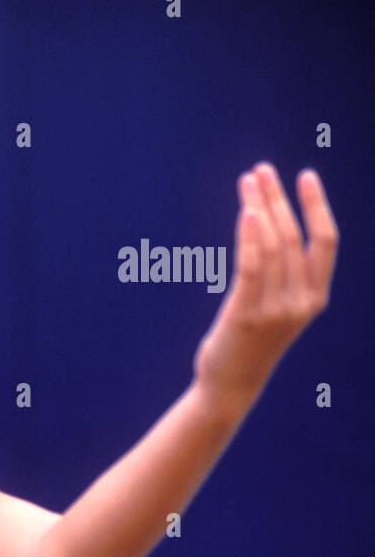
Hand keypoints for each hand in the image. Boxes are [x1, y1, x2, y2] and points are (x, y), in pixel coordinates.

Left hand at [193, 163, 337, 413]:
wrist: (230, 386)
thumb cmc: (249, 343)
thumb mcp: (276, 308)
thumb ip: (281, 277)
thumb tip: (267, 228)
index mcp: (315, 298)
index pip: (326, 242)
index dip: (317, 205)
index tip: (304, 176)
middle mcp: (301, 302)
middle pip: (294, 236)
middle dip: (279, 198)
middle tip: (262, 170)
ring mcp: (275, 310)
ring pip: (272, 246)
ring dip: (260, 208)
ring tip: (247, 182)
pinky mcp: (246, 315)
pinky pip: (252, 267)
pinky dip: (250, 236)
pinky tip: (244, 211)